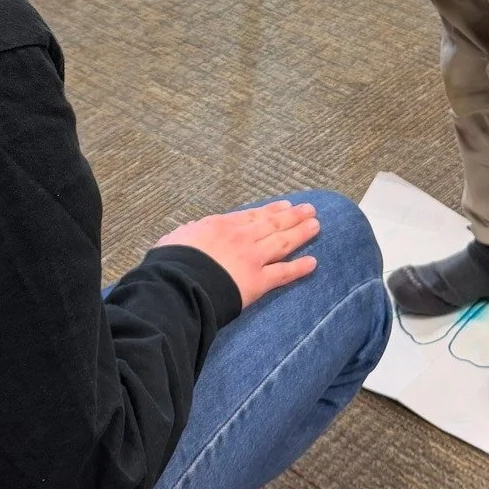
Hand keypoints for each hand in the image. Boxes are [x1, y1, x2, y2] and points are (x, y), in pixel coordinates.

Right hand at [155, 201, 319, 308]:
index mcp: (222, 225)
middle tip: (310, 210)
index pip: (253, 216)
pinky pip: (283, 274)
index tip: (286, 206)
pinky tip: (313, 263)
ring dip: (301, 233)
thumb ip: (189, 233)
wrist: (179, 283)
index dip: (272, 210)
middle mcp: (242, 237)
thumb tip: (191, 229)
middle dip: (293, 216)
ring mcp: (252, 258)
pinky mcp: (257, 282)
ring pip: (283, 242)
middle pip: (273, 224)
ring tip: (316, 226)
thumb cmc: (172, 261)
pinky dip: (299, 268)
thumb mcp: (176, 238)